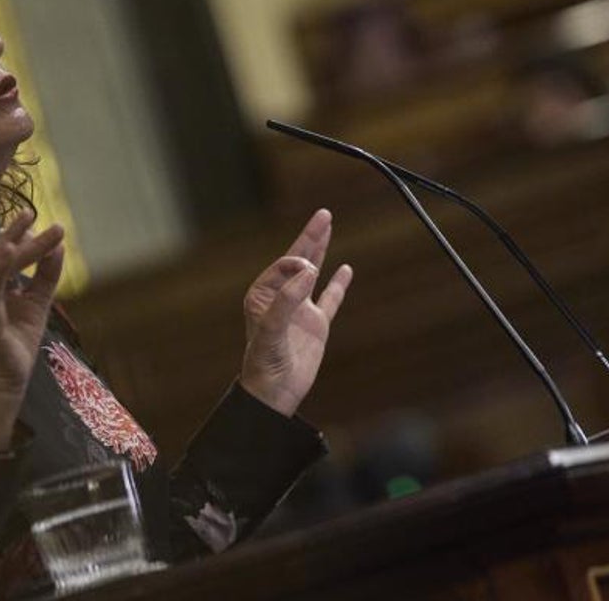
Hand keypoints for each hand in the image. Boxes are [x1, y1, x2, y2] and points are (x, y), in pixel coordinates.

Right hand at [0, 211, 63, 449]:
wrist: (10, 379)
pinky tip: (9, 250)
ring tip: (27, 222)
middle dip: (17, 233)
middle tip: (35, 213)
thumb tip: (59, 246)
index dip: (17, 233)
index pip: (0, 252)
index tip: (35, 215)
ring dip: (12, 244)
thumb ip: (46, 274)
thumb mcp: (37, 301)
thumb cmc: (16, 340)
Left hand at [240, 209, 352, 416]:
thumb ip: (287, 300)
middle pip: (298, 260)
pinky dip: (338, 284)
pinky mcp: (316, 325)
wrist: (274, 394)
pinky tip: (346, 269)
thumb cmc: (263, 364)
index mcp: (263, 295)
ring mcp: (300, 310)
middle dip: (310, 237)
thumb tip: (308, 270)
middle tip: (323, 214)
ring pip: (313, 274)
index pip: (283, 266)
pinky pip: (330, 299)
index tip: (309, 270)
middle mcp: (281, 298)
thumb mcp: (271, 331)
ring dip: (321, 250)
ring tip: (328, 225)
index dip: (297, 261)